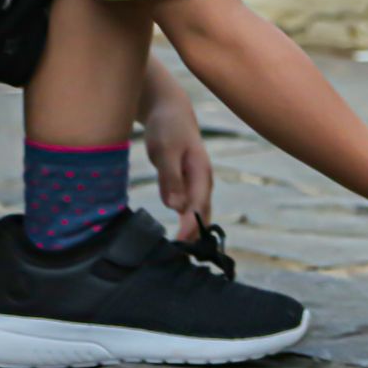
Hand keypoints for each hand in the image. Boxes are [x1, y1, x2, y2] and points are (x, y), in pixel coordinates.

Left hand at [140, 79, 213, 241]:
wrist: (170, 109)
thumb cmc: (166, 128)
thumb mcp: (164, 150)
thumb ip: (170, 178)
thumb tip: (176, 207)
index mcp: (201, 175)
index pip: (197, 208)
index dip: (190, 227)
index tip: (180, 245)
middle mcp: (202, 182)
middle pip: (203, 215)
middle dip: (197, 236)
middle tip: (185, 258)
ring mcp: (195, 183)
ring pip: (198, 212)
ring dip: (193, 231)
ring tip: (185, 252)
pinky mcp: (186, 183)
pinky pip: (189, 207)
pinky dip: (186, 221)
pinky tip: (182, 234)